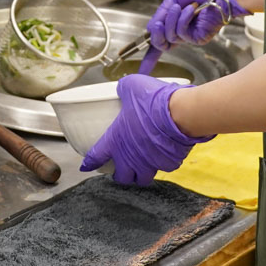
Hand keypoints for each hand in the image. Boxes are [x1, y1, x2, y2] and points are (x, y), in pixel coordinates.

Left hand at [80, 76, 210, 184]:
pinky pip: (163, 168)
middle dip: (120, 174)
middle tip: (121, 168)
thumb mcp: (130, 87)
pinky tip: (163, 155)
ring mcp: (150, 163)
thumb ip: (123, 90)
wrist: (178, 113)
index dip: (90, 162)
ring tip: (142, 166)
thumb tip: (122, 88)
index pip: (96, 156)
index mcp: (116, 140)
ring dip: (140, 174)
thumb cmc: (151, 100)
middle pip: (122, 177)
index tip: (86, 166)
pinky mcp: (168, 164)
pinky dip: (161, 163)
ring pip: (142, 178)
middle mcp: (130, 157)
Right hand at [146, 0, 246, 52]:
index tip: (141, 71)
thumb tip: (149, 28)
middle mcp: (181, 30)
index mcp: (174, 20)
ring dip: (171, 20)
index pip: (159, 41)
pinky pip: (182, 34)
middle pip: (160, 43)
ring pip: (170, 37)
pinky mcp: (198, 38)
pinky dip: (183, 20)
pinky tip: (192, 9)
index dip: (149, 58)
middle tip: (157, 23)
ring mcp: (189, 36)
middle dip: (155, 33)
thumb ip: (161, 13)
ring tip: (178, 7)